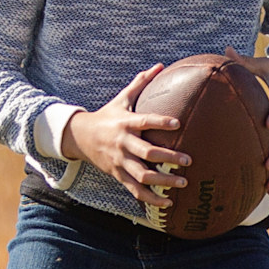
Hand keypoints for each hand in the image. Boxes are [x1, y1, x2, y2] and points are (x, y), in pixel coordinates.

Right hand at [63, 66, 190, 208]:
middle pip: (147, 154)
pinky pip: (136, 191)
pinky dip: (152, 199)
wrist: (80, 137)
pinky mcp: (118, 175)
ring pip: (142, 176)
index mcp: (125, 123)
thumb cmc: (107, 116)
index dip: (160, 122)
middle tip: (188, 160)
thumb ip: (140, 83)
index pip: (144, 122)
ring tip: (182, 183)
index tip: (178, 123)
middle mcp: (123, 144)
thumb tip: (159, 65)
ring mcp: (120, 162)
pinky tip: (168, 203)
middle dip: (169, 158)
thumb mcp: (121, 99)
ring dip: (163, 182)